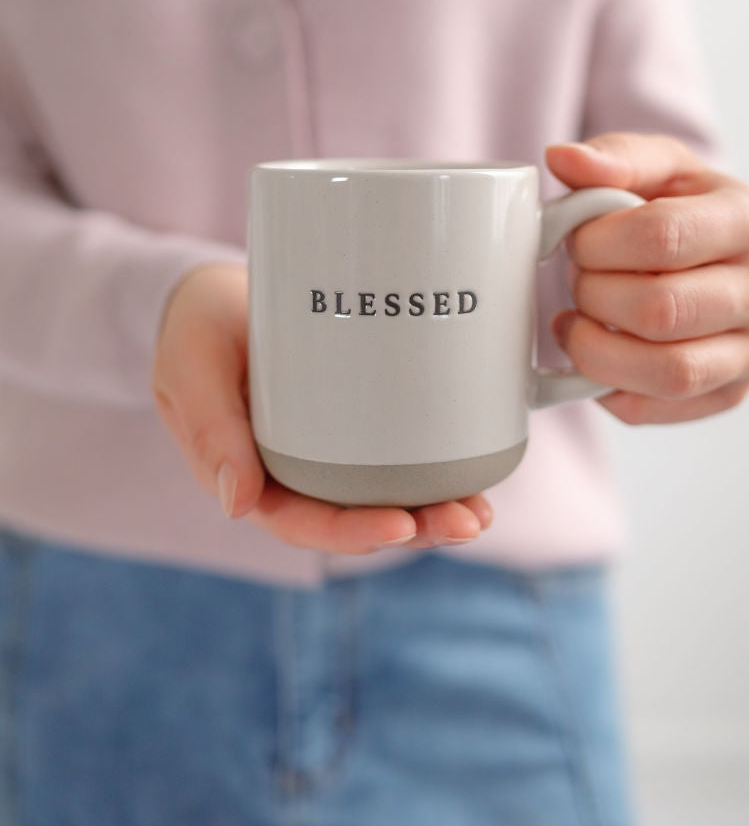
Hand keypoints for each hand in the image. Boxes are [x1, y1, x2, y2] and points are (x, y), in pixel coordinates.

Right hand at [152, 264, 492, 552]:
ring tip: (480, 510)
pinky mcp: (355, 419)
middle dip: (415, 528)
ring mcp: (327, 450)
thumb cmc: (197, 332)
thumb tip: (238, 505)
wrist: (214, 293)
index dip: (353, 532)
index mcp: (250, 478)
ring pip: (383, 494)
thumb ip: (210, 430)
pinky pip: (396, 454)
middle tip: (466, 521)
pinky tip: (475, 471)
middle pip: (356, 519)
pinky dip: (434, 468)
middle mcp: (294, 475)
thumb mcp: (190, 370)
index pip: (304, 523)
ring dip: (434, 510)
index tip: (403, 526)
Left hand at [546, 134, 748, 423]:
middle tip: (580, 280)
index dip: (597, 242)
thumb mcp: (659, 169)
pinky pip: (655, 410)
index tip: (578, 239)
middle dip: (595, 295)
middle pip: (661, 309)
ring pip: (667, 372)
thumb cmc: (685, 210)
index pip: (662, 236)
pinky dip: (607, 387)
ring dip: (597, 351)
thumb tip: (563, 159)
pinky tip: (597, 355)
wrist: (723, 261)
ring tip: (577, 324)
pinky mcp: (730, 394)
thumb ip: (613, 158)